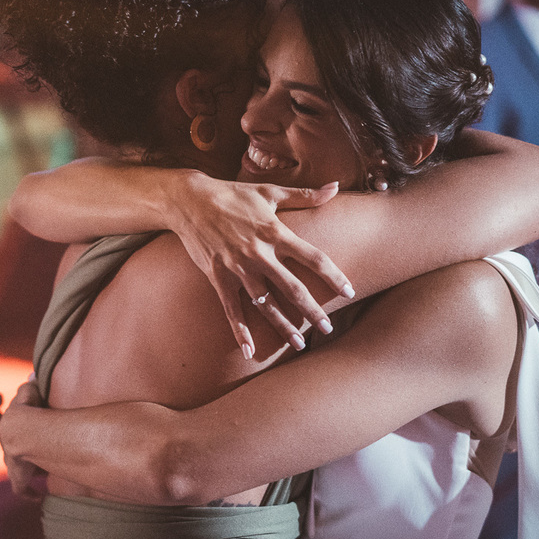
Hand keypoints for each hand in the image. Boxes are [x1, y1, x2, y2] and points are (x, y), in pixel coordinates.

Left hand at [0, 381, 45, 498]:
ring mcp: (13, 463)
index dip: (23, 429)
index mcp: (11, 425)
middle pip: (14, 449)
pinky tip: (37, 496)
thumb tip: (32, 374)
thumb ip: (32, 385)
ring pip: (18, 468)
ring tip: (40, 473)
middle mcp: (9, 445)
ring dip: (28, 470)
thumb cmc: (32, 411)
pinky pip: (22, 488)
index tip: (30, 432)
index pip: (14, 427)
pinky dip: (29, 492)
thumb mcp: (31, 393)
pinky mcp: (19, 478)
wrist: (23, 432)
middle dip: (22, 452)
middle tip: (36, 456)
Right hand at [171, 173, 351, 356]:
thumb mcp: (270, 191)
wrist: (189, 201)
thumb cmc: (232, 194)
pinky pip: (232, 310)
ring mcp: (238, 268)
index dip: (333, 275)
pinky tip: (250, 351)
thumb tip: (336, 187)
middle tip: (328, 328)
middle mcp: (259, 253)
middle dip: (313, 310)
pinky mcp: (218, 277)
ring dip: (283, 325)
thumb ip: (305, 195)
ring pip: (265, 304)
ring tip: (298, 343)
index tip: (349, 292)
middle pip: (293, 288)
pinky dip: (240, 331)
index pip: (313, 257)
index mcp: (275, 232)